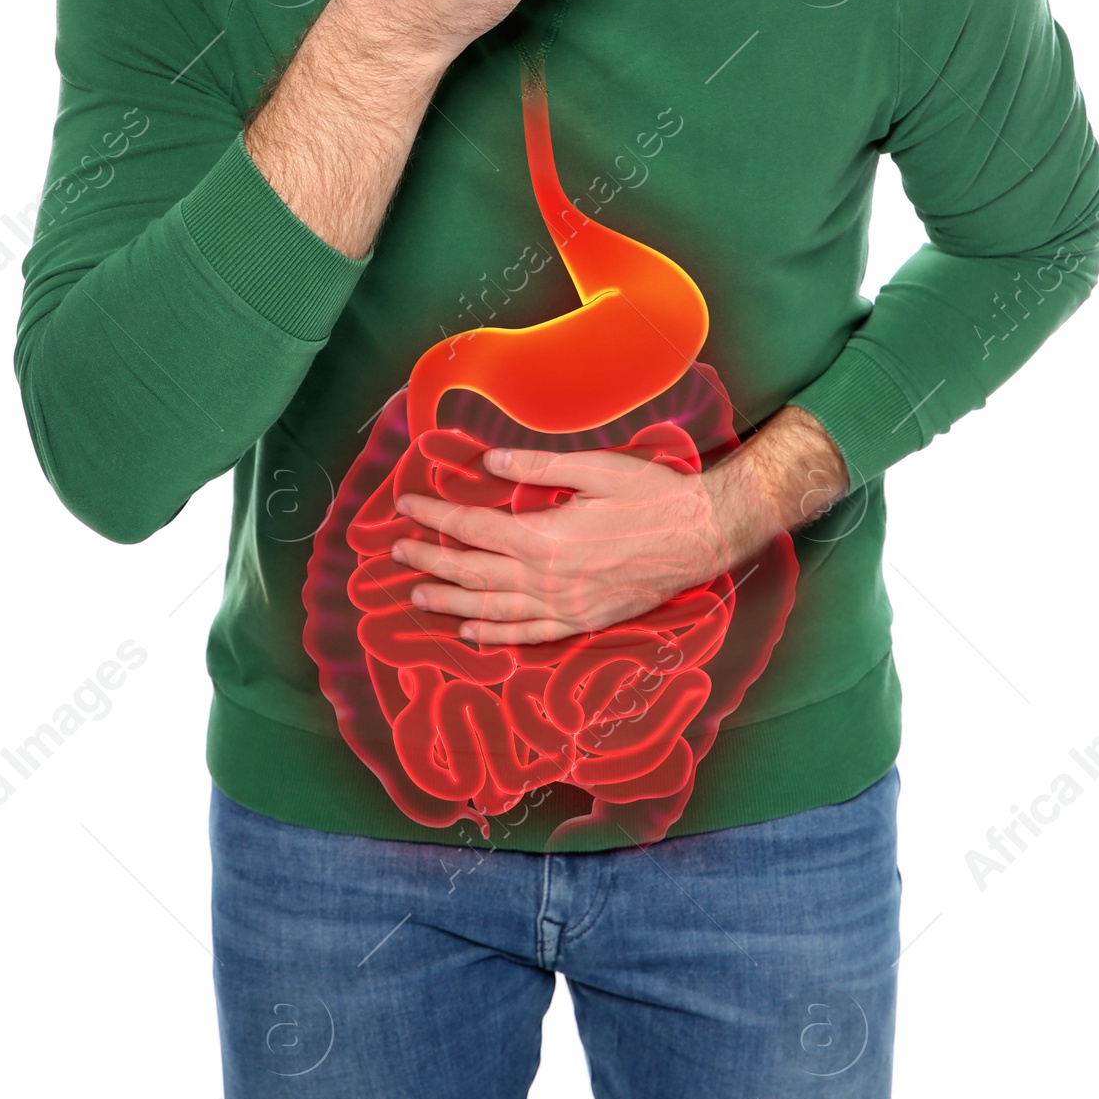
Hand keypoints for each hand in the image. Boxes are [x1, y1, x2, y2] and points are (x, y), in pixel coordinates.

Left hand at [390, 444, 764, 647]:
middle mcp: (548, 580)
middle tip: (395, 554)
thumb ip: (538, 469)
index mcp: (545, 538)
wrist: (702, 536)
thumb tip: (488, 462)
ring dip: (450, 602)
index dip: (435, 516)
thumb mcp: (595, 469)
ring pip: (493, 610)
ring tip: (417, 596)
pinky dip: (494, 635)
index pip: (473, 528)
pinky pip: (528, 635)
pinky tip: (470, 632)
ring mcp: (566, 607)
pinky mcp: (584, 622)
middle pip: (472, 573)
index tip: (406, 506)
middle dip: (429, 562)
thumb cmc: (653, 495)